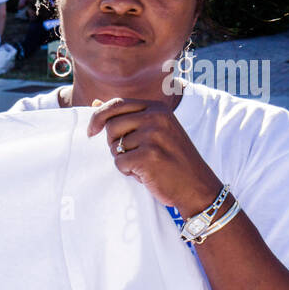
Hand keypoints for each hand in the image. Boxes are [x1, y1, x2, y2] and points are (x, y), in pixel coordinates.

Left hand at [87, 97, 221, 213]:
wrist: (197, 186)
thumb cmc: (172, 159)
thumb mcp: (156, 130)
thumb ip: (128, 117)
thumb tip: (95, 103)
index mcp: (158, 108)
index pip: (117, 103)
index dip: (98, 117)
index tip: (91, 132)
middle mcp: (156, 118)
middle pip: (111, 126)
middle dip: (113, 143)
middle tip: (132, 155)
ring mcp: (153, 136)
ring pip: (114, 146)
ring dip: (124, 159)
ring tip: (144, 164)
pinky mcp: (148, 156)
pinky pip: (119, 162)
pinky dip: (128, 172)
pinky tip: (146, 174)